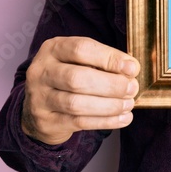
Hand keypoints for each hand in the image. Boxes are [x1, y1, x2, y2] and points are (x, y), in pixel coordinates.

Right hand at [21, 36, 139, 145]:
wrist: (38, 106)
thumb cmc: (68, 76)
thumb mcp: (79, 60)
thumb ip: (102, 61)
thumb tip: (131, 69)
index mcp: (53, 49)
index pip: (81, 49)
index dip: (109, 58)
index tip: (132, 68)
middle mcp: (41, 71)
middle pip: (77, 78)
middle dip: (110, 84)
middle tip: (131, 88)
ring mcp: (39, 98)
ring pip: (76, 104)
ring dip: (109, 105)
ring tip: (128, 104)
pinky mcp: (46, 121)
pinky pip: (78, 122)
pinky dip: (105, 121)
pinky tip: (123, 118)